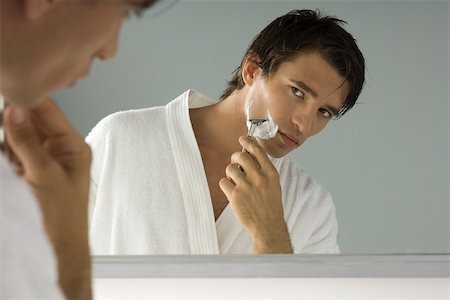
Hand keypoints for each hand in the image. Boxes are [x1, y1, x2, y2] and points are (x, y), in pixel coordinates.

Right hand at [4, 98, 91, 299]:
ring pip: (16, 136)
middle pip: (29, 121)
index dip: (27, 98)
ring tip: (9, 153)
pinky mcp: (26, 173)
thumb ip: (28, 142)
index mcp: (72, 146)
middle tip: (1, 121)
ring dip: (4, 135)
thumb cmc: (62, 217)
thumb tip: (16, 110)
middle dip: (10, 117)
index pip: (48, 111)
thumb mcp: (45, 175)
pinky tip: (3, 152)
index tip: (7, 87)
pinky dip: (3, 151)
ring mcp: (39, 161)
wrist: (57, 249)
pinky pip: (10, 153)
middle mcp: (57, 150)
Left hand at [219, 136, 292, 253]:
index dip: (248, 142)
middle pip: (241, 156)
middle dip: (235, 157)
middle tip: (236, 163)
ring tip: (235, 181)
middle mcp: (259, 177)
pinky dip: (225, 185)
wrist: (268, 226)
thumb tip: (250, 156)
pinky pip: (223, 182)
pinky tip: (232, 191)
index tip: (243, 139)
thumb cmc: (270, 206)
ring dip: (230, 173)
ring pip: (230, 168)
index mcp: (270, 173)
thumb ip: (264, 170)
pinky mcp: (235, 195)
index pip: (257, 150)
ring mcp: (246, 186)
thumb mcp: (274, 184)